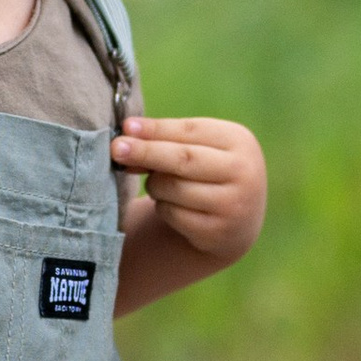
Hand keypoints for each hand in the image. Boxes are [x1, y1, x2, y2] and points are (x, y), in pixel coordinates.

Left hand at [112, 116, 267, 266]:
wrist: (237, 220)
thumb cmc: (208, 171)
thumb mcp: (199, 148)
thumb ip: (166, 139)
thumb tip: (127, 132)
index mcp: (240, 141)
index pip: (190, 131)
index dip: (156, 130)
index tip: (126, 128)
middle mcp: (244, 173)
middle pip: (183, 159)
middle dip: (146, 153)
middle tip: (116, 149)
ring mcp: (233, 205)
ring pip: (173, 188)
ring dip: (154, 185)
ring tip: (158, 183)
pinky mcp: (217, 232)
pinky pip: (173, 214)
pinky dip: (162, 207)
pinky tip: (172, 205)